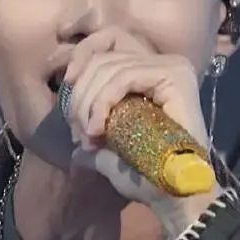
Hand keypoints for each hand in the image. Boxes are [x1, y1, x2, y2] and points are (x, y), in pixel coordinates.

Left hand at [59, 28, 209, 211]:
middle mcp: (161, 62)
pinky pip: (123, 77)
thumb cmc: (147, 177)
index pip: (106, 44)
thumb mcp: (111, 153)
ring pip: (109, 67)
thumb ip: (94, 142)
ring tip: (89, 137)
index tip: (64, 95)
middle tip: (77, 132)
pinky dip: (102, 102)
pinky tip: (98, 129)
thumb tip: (76, 152)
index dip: (79, 62)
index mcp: (147, 72)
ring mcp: (170, 66)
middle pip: (103, 57)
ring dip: (88, 104)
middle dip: (79, 95)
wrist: (175, 196)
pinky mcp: (173, 75)